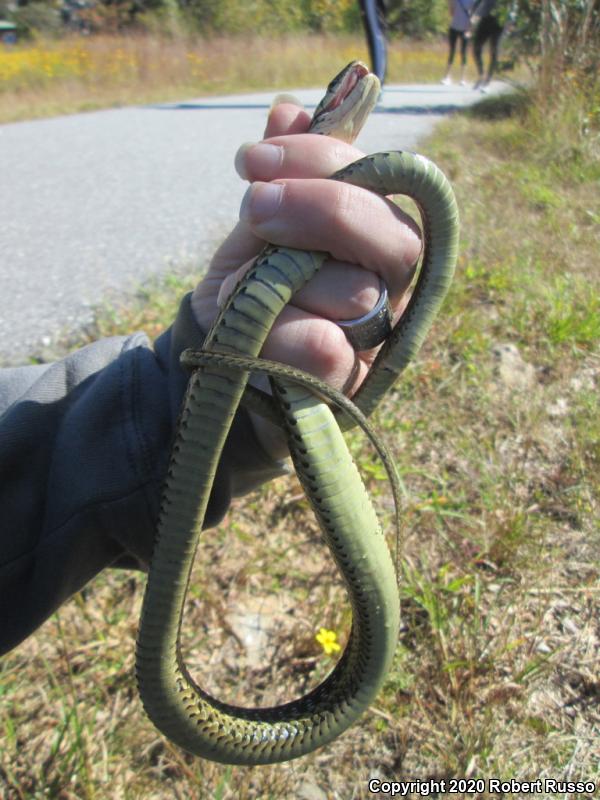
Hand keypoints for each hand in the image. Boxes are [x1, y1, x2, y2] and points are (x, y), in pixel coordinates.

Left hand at [191, 98, 421, 458]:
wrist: (225, 365)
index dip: (321, 160)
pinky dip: (276, 334)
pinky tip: (253, 337)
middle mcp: (391, 287)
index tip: (251, 160)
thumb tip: (289, 111)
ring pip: (354, 292)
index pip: (381, 182)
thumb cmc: (252, 293)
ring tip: (241, 294)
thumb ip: (280, 177)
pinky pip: (324, 347)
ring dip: (280, 282)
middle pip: (391, 236)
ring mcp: (377, 341)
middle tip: (254, 209)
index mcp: (375, 239)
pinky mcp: (350, 388)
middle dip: (319, 210)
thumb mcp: (258, 230)